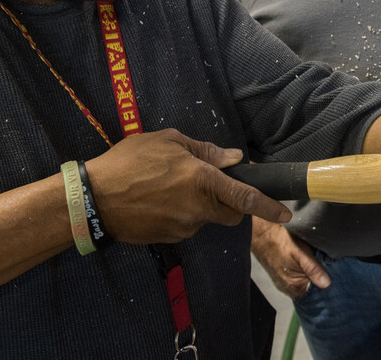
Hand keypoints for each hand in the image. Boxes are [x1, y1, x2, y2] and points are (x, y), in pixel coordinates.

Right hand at [85, 129, 290, 243]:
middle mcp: (198, 208)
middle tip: (213, 185)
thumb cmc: (129, 162)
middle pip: (231, 214)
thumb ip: (205, 151)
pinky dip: (182, 214)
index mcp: (202, 181)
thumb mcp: (168, 142)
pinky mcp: (169, 238)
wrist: (93, 199)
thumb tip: (232, 159)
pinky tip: (159, 200)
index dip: (269, 207)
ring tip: (170, 186)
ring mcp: (184, 227)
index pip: (245, 198)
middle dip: (232, 204)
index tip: (286, 213)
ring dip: (201, 206)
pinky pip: (186, 225)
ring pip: (207, 218)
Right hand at [251, 217, 329, 296]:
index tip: (327, 269)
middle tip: (319, 261)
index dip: (324, 279)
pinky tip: (300, 262)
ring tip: (308, 259)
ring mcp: (283, 284)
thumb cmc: (280, 242)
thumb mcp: (301, 253)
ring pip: (302, 282)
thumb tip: (326, 284)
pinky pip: (294, 279)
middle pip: (309, 287)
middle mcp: (288, 289)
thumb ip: (313, 269)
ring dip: (308, 274)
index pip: (317, 291)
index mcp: (295, 286)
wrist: (262, 235)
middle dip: (316, 277)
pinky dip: (299, 272)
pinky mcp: (279, 278)